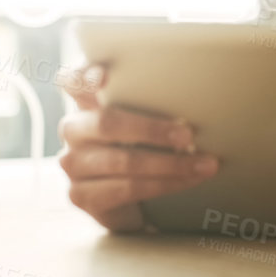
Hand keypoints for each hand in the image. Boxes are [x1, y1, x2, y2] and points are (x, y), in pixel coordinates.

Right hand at [58, 64, 219, 232]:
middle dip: (152, 129)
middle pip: (106, 123)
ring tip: (203, 164)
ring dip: (170, 164)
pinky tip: (188, 181)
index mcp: (86, 102)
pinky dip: (165, 184)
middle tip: (188, 134)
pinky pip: (127, 189)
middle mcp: (73, 130)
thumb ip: (151, 103)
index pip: (72, 81)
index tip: (105, 77)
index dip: (84, 76)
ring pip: (123, 161)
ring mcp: (72, 164)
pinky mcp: (81, 195)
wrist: (129, 200)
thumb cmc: (142, 146)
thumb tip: (194, 97)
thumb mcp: (145, 118)